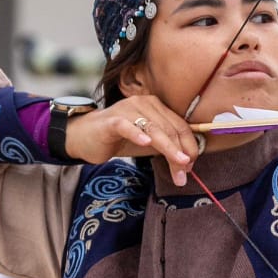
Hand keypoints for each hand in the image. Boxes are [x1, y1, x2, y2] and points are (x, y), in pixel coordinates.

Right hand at [63, 95, 198, 184]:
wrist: (85, 137)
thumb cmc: (119, 139)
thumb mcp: (148, 144)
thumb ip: (166, 149)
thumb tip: (188, 164)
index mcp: (156, 106)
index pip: (180, 125)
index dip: (190, 146)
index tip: (192, 165)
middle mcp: (144, 104)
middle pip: (169, 129)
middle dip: (180, 153)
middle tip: (185, 173)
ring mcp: (127, 110)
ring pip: (154, 129)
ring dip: (168, 149)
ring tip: (178, 164)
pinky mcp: (111, 121)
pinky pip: (127, 126)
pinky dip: (137, 134)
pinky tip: (146, 143)